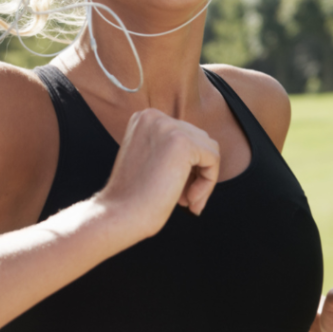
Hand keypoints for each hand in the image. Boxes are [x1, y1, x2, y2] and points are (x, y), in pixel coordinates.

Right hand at [98, 108, 220, 238]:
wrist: (119, 215)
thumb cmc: (132, 198)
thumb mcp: (150, 162)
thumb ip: (170, 150)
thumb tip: (205, 154)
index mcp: (144, 119)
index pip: (184, 135)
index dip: (186, 166)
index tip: (177, 191)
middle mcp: (155, 116)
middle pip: (199, 140)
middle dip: (195, 173)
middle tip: (184, 200)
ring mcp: (168, 127)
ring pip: (209, 150)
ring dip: (203, 179)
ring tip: (188, 202)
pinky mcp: (183, 143)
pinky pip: (213, 160)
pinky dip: (207, 183)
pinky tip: (189, 200)